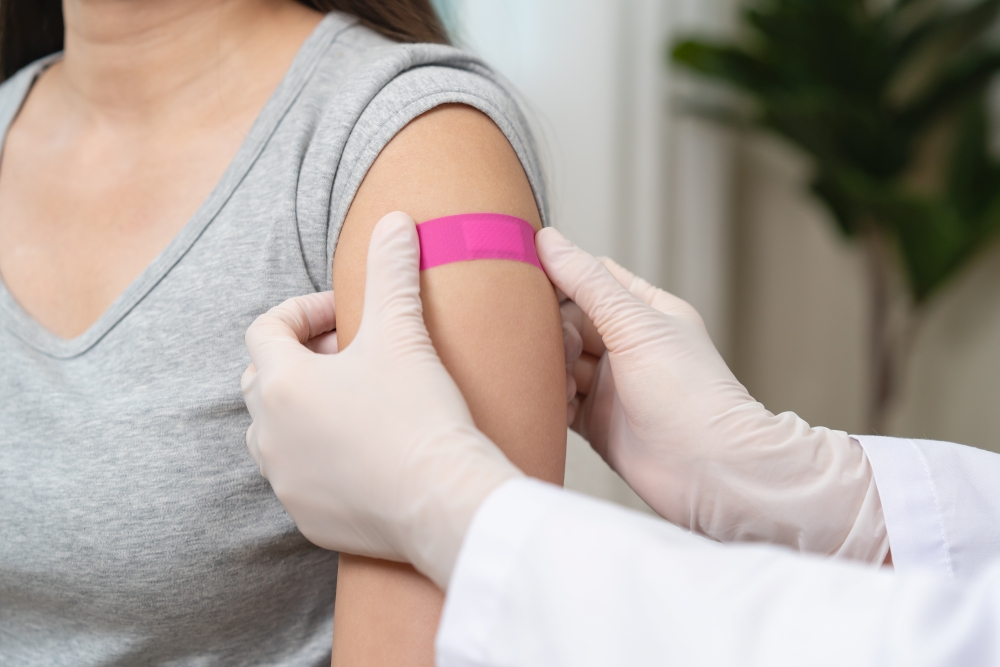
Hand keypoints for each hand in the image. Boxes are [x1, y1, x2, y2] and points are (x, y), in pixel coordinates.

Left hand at [242, 211, 521, 588]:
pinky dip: (319, 457)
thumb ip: (390, 270)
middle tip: (354, 356)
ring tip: (355, 403)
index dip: (304, 311)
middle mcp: (269, 435)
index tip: (346, 316)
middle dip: (302, 359)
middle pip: (264, 378)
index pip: (266, 328)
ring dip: (304, 409)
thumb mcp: (402, 332)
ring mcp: (284, 480)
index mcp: (282, 383)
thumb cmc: (419, 415)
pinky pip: (298, 477)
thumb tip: (394, 220)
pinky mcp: (307, 517)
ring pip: (274, 432)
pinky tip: (365, 452)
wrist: (445, 501)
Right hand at [540, 228, 887, 560]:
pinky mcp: (595, 421)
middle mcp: (626, 345)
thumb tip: (549, 240)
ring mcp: (609, 385)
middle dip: (551, 328)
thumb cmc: (690, 395)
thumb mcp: (636, 325)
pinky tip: (545, 401)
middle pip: (568, 320)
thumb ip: (588, 283)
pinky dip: (547, 399)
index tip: (522, 272)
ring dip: (547, 365)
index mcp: (645, 311)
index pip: (592, 278)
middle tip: (557, 347)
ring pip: (558, 361)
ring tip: (553, 377)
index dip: (559, 273)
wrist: (710, 472)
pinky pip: (557, 401)